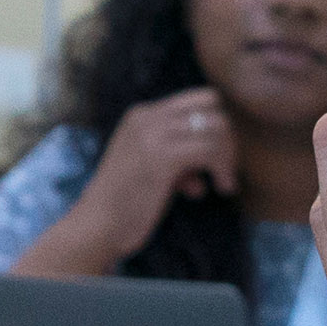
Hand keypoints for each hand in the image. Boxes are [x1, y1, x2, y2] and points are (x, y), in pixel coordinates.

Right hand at [21, 86, 242, 272]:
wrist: (97, 226)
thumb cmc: (126, 204)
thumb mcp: (151, 166)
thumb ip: (179, 154)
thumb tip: (214, 161)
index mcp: (141, 115)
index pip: (198, 99)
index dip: (216, 126)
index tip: (215, 157)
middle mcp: (147, 117)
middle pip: (212, 108)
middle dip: (227, 139)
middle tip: (225, 170)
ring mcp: (153, 134)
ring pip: (215, 128)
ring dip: (228, 157)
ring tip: (225, 183)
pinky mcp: (162, 157)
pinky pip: (210, 151)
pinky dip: (223, 169)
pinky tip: (221, 189)